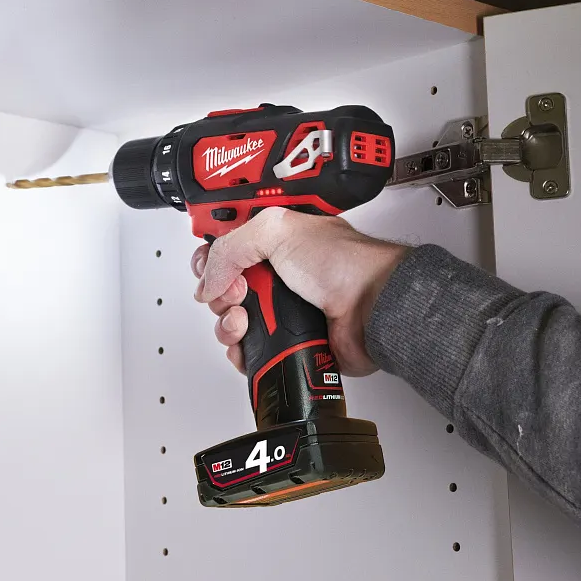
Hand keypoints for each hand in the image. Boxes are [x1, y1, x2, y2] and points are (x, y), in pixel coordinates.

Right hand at [191, 208, 407, 376]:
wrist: (372, 309)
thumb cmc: (343, 265)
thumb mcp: (278, 231)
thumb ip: (231, 246)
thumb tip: (209, 279)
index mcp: (276, 239)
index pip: (227, 243)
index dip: (211, 254)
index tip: (209, 264)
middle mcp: (277, 272)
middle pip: (222, 285)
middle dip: (219, 290)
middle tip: (238, 291)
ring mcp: (281, 307)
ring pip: (231, 319)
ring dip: (227, 321)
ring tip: (244, 318)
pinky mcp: (285, 340)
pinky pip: (247, 349)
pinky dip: (240, 348)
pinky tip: (248, 341)